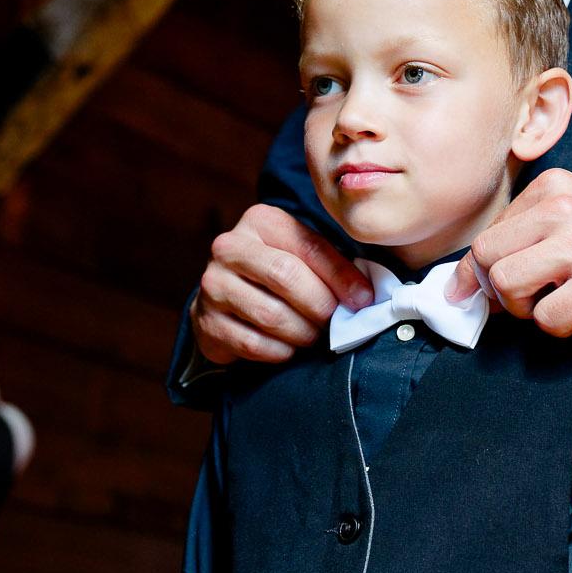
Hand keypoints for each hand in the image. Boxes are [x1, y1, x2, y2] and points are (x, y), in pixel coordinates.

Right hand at [193, 204, 373, 365]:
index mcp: (260, 221)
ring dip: (303, 333)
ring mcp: (213, 284)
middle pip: (286, 277)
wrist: (225, 297)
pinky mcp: (206, 321)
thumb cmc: (276, 273)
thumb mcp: (303, 256)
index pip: (309, 247)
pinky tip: (289, 348)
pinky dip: (281, 351)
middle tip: (336, 322)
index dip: (341, 277)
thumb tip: (365, 297)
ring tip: (314, 335)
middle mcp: (230, 247)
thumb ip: (332, 266)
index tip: (363, 300)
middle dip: (320, 306)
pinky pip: (253, 343)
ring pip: (271, 315)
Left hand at [448, 169, 571, 335]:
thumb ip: (529, 234)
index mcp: (554, 187)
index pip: (488, 233)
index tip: (473, 293)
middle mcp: (564, 208)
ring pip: (507, 286)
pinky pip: (547, 318)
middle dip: (497, 290)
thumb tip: (472, 279)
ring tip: (556, 303)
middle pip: (487, 257)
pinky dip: (559, 327)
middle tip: (527, 301)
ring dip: (525, 309)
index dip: (477, 271)